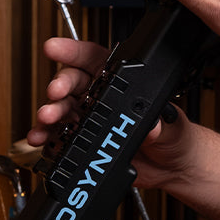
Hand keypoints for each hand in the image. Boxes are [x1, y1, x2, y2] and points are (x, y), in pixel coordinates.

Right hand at [28, 36, 190, 187]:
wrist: (173, 171)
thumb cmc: (177, 139)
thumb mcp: (175, 129)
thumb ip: (163, 127)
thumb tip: (154, 125)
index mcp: (124, 84)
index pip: (95, 59)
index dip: (73, 51)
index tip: (55, 47)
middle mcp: (103, 99)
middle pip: (73, 83)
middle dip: (60, 84)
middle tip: (56, 92)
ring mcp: (91, 121)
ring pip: (63, 110)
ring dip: (51, 112)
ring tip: (48, 118)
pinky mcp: (84, 144)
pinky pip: (59, 138)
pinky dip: (47, 138)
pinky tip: (42, 138)